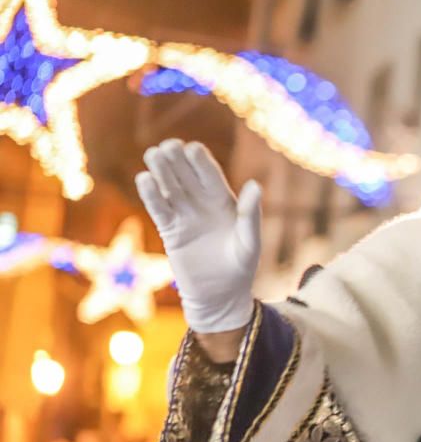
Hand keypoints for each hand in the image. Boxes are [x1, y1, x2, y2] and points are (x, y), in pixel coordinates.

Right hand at [136, 139, 260, 332]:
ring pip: (170, 188)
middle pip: (187, 176)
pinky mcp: (170, 231)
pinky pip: (159, 209)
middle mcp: (202, 203)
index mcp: (224, 201)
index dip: (201, 161)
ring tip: (153, 153)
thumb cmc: (241, 269)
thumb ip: (251, 215)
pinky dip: (152, 195)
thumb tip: (255, 185)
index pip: (211, 175)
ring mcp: (184, 216)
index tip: (192, 148)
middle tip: (168, 145)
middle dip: (178, 160)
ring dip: (162, 171)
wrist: (220, 296)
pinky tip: (144, 178)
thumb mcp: (250, 243)